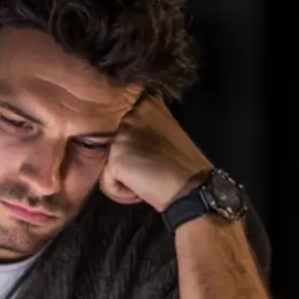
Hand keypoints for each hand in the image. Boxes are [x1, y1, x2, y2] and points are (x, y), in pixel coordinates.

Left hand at [99, 95, 210, 211]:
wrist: (190, 189)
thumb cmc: (184, 166)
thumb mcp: (167, 132)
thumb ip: (147, 126)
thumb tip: (132, 135)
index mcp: (147, 105)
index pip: (124, 128)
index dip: (136, 148)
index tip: (155, 155)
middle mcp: (131, 115)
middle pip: (114, 145)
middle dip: (128, 161)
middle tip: (152, 168)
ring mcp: (121, 136)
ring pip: (109, 164)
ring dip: (125, 178)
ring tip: (148, 178)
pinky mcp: (115, 159)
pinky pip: (107, 182)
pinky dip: (122, 193)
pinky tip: (142, 188)